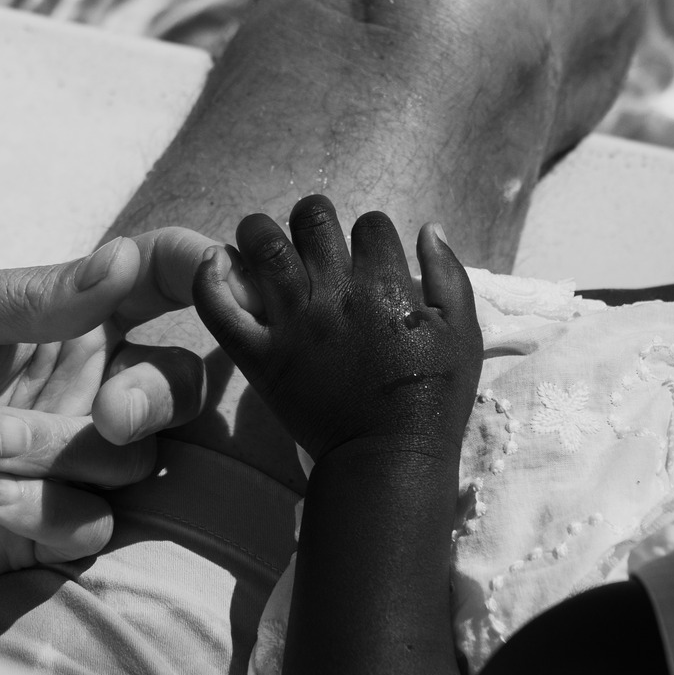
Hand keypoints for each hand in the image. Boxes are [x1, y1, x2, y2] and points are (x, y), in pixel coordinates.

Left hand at [0, 229, 215, 586]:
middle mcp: (72, 390)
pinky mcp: (33, 530)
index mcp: (59, 323)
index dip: (197, 275)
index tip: (216, 269)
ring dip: (67, 458)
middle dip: (153, 399)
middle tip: (107, 412)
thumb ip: (37, 295)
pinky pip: (90, 527)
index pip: (156, 289)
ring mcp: (57, 463)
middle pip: (174, 390)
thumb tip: (127, 257)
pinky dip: (50, 513)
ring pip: (133, 466)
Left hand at [192, 195, 482, 463]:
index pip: (370, 224)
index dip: (371, 232)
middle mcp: (336, 296)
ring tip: (262, 240)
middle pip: (313, 220)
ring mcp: (293, 325)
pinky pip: (220, 309)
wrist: (388, 458)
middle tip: (313, 236)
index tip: (369, 254)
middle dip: (314, 216)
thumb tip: (427, 227)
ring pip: (263, 247)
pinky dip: (210, 280)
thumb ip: (449, 276)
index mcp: (386, 287)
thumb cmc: (433, 399)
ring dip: (260, 232)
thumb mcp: (464, 333)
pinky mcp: (260, 357)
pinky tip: (216, 262)